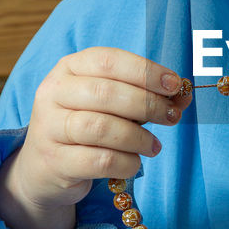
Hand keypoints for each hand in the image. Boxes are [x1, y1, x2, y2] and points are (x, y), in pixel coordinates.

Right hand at [0, 48, 191, 228]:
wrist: (44, 168)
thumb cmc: (86, 127)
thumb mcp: (113, 105)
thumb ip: (146, 95)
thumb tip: (184, 94)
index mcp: (69, 68)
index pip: (109, 61)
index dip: (145, 71)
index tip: (175, 85)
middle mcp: (53, 93)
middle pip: (106, 93)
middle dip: (147, 104)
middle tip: (172, 117)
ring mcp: (49, 128)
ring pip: (101, 127)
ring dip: (138, 137)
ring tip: (154, 146)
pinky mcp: (54, 162)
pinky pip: (99, 160)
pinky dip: (126, 162)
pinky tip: (135, 163)